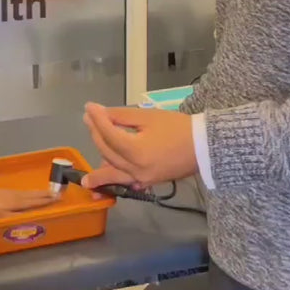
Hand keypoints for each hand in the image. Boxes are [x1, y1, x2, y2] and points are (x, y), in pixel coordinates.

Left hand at [0, 181, 55, 218]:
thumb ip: (12, 219)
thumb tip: (28, 221)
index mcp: (17, 203)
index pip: (35, 201)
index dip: (46, 200)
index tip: (58, 197)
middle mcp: (16, 196)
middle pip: (34, 196)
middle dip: (46, 195)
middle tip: (58, 192)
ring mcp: (10, 193)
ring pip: (28, 193)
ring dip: (39, 193)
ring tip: (48, 192)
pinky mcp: (4, 193)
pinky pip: (23, 193)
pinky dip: (30, 194)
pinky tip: (28, 195)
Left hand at [82, 104, 196, 190]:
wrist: (203, 146)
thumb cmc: (178, 127)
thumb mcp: (149, 117)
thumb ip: (122, 117)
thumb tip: (101, 114)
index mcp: (135, 151)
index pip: (108, 134)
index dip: (96, 119)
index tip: (89, 107)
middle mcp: (134, 169)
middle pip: (107, 152)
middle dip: (96, 135)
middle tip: (89, 121)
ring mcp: (141, 179)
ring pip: (113, 174)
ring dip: (99, 172)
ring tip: (86, 178)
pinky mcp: (148, 182)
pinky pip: (126, 181)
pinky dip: (115, 180)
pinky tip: (109, 179)